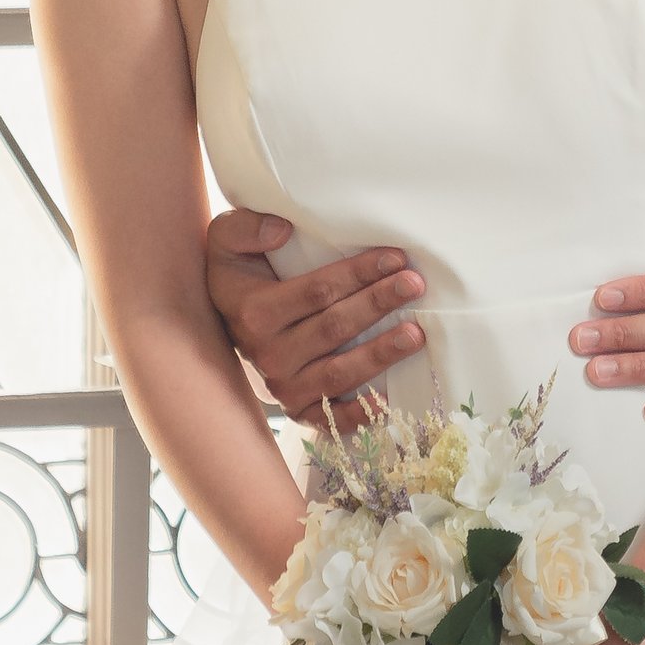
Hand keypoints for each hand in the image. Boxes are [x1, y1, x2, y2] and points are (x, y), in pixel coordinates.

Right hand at [207, 206, 426, 423]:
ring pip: (340, 373)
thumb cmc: (242, 276)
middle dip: (378, 304)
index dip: (358, 274)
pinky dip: (362, 412)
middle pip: (335, 328)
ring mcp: (284, 386)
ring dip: (381, 353)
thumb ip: (246, 227)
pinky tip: (391, 396)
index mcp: (254, 311)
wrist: (229, 325)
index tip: (395, 257)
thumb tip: (282, 228)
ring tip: (416, 334)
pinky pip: (333, 418)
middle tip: (414, 284)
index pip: (317, 291)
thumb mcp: (228, 242)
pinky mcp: (299, 410)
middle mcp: (268, 353)